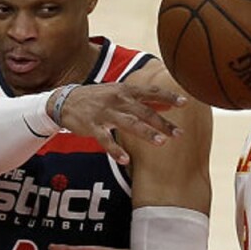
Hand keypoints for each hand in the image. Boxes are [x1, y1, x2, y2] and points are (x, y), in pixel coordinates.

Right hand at [48, 84, 186, 164]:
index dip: (168, 97)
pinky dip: (115, 150)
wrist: (65, 101)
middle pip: (144, 111)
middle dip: (162, 122)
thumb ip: (144, 99)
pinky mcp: (92, 126)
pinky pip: (105, 140)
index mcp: (125, 90)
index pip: (151, 92)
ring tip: (161, 142)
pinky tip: (125, 159)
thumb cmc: (98, 98)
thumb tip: (169, 104)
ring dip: (146, 133)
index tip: (185, 102)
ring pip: (128, 123)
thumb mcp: (120, 93)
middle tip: (179, 134)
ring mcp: (104, 113)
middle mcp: (117, 99)